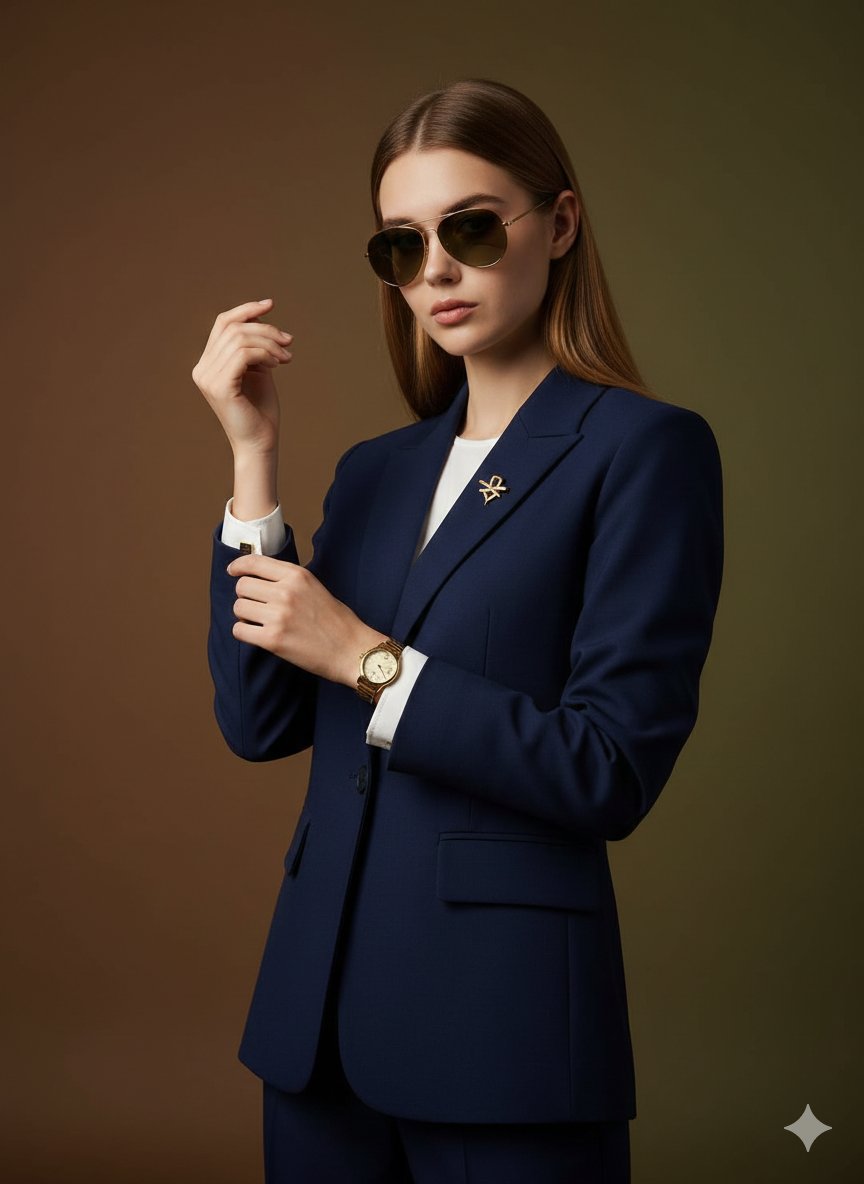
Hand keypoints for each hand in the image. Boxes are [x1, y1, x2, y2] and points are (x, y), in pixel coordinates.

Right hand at [192, 297, 292, 454]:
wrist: (261, 442)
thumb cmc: (261, 410)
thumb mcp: (258, 369)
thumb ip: (255, 345)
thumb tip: (261, 315)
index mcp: (207, 364)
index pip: (222, 323)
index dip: (246, 309)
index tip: (270, 304)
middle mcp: (202, 369)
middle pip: (233, 328)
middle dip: (266, 329)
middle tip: (288, 342)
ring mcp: (208, 378)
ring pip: (240, 339)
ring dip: (270, 343)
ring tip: (287, 357)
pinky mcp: (220, 386)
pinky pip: (243, 354)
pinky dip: (265, 354)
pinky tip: (278, 364)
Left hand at [225, 552, 387, 686]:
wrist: (351, 650)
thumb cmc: (337, 621)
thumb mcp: (315, 587)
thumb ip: (289, 580)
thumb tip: (260, 578)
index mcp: (297, 575)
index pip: (254, 562)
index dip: (238, 566)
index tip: (233, 571)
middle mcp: (285, 592)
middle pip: (242, 586)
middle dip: (245, 596)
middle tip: (256, 606)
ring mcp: (278, 616)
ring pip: (238, 607)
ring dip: (245, 615)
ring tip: (260, 622)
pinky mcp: (272, 640)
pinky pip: (239, 630)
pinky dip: (244, 633)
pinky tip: (257, 635)